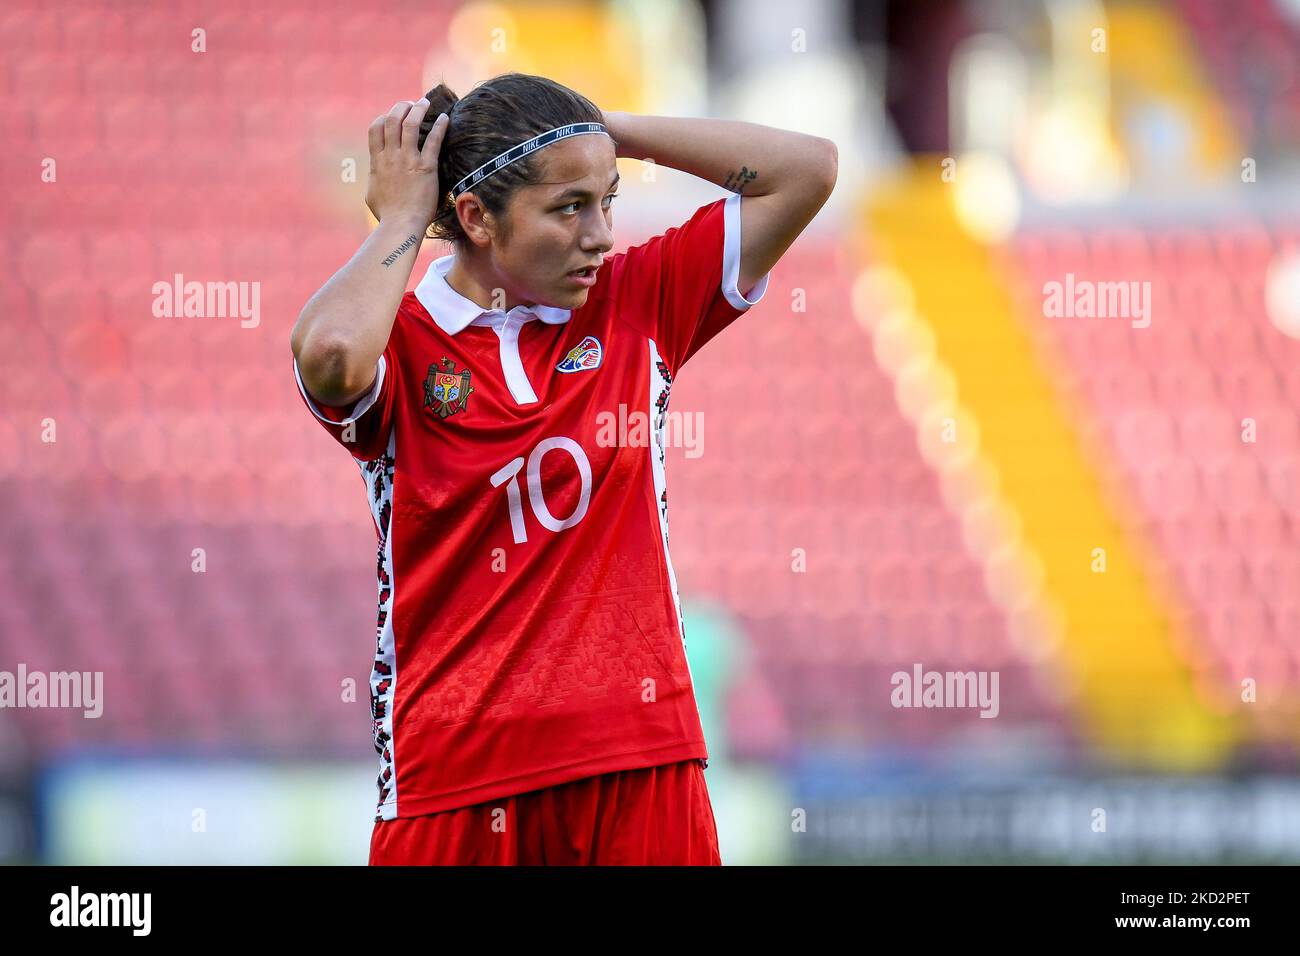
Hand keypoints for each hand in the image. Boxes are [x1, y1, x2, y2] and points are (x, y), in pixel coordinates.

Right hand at [364, 98, 447, 225]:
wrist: (400, 226)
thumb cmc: (387, 215)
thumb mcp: (372, 194)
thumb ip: (374, 179)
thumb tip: (375, 177)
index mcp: (377, 161)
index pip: (376, 128)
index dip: (384, 117)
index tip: (392, 115)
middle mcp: (391, 156)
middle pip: (392, 120)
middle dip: (401, 107)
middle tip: (411, 104)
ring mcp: (408, 160)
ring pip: (410, 124)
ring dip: (418, 110)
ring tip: (425, 103)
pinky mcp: (426, 168)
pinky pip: (433, 141)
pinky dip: (439, 127)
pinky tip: (445, 119)